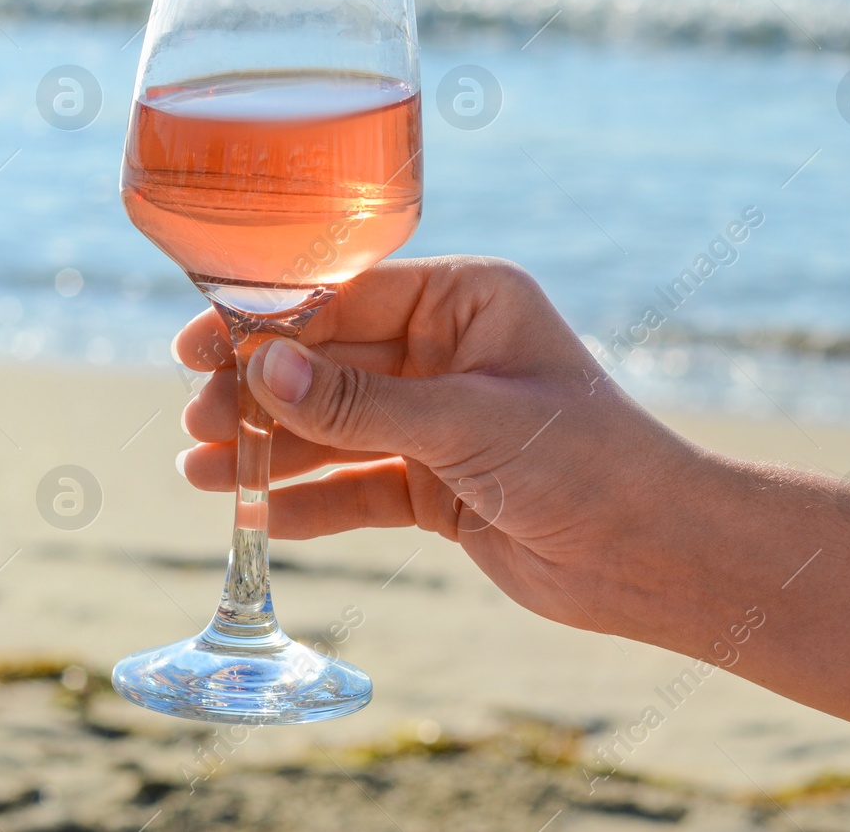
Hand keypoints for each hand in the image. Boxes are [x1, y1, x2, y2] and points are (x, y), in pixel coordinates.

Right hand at [175, 256, 714, 635]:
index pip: (348, 297)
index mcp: (469, 302)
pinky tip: (256, 516)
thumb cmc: (587, 460)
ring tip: (201, 474)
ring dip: (272, 451)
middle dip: (261, 394)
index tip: (198, 347)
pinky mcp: (440, 485)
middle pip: (331, 364)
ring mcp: (443, 421)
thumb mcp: (469, 423)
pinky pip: (359, 486)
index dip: (269, 324)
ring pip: (337, 428)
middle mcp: (451, 353)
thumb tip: (259, 371)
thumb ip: (362, 403)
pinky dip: (312, 501)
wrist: (654, 553)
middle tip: (196, 421)